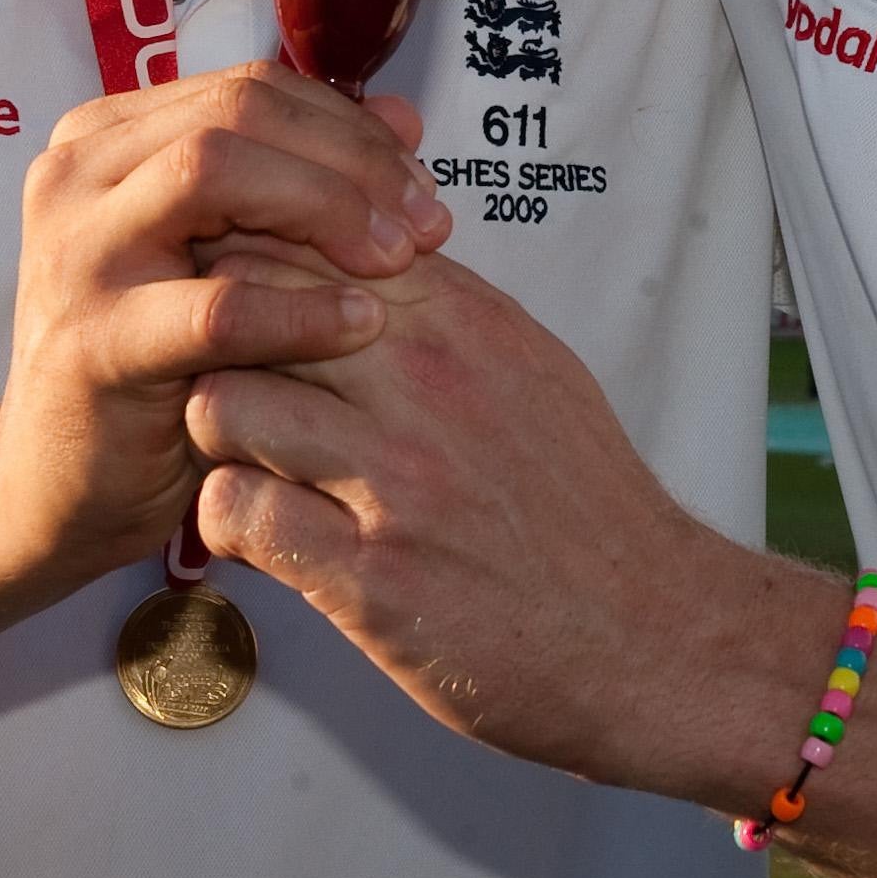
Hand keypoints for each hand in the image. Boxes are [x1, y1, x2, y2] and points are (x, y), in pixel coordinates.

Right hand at [0, 67, 453, 585]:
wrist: (59, 488)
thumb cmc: (161, 368)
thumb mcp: (233, 257)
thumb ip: (304, 180)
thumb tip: (405, 117)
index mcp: (108, 139)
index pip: (250, 87)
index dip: (349, 125)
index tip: (420, 183)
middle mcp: (76, 175)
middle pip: (236, 112)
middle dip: (349, 159)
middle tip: (426, 220)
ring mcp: (75, 253)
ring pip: (211, 173)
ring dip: (326, 208)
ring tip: (399, 261)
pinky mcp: (91, 342)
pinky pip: (215, 308)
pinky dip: (301, 311)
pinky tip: (362, 324)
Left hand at [188, 252, 806, 796]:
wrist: (657, 637)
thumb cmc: (590, 513)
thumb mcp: (533, 371)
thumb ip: (447, 310)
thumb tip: (371, 259)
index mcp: (466, 326)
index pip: (313, 239)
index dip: (255, 262)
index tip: (247, 301)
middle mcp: (428, 389)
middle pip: (252, 306)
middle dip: (219, 340)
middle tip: (231, 382)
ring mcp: (397, 484)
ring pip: (225, 404)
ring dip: (219, 436)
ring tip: (252, 462)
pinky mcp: (371, 579)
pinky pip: (237, 514)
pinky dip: (228, 523)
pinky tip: (265, 533)